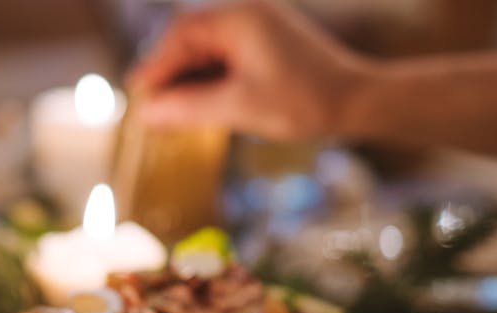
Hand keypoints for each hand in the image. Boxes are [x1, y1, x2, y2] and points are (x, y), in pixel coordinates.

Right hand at [128, 0, 373, 139]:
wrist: (359, 101)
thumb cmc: (305, 102)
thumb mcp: (239, 108)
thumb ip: (189, 109)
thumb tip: (146, 115)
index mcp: (238, 18)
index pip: (180, 36)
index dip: (155, 67)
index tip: (137, 97)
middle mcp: (245, 13)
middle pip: (189, 39)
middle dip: (168, 74)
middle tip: (148, 109)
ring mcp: (257, 26)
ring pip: (205, 49)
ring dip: (187, 79)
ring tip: (169, 113)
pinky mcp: (265, 43)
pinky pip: (224, 56)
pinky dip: (208, 79)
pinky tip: (198, 105)